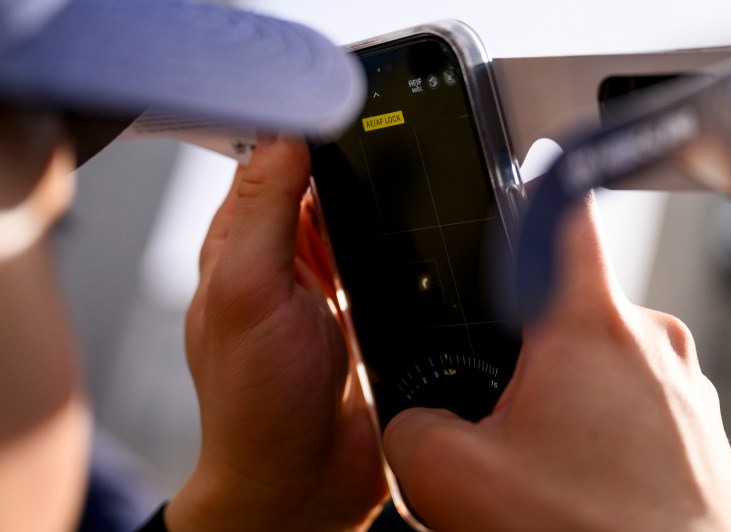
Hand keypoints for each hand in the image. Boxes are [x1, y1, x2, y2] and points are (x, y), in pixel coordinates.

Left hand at [167, 138, 386, 530]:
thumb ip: (264, 211)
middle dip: (354, 163)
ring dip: (382, 202)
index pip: (270, 159)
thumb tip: (287, 132)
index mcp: (242, 243)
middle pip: (322, 185)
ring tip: (412, 184)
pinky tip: (422, 234)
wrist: (303, 484)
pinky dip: (403, 242)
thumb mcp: (248, 291)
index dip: (305, 127)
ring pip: (359, 218)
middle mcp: (283, 259)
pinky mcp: (366, 310)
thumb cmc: (256, 403)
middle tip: (393, 143)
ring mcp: (328, 286)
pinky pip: (387, 258)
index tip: (348, 106)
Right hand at [383, 194, 730, 530]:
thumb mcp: (453, 478)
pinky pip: (632, 404)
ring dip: (562, 398)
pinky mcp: (695, 429)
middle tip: (502, 410)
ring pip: (598, 363)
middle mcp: (648, 341)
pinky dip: (598, 430)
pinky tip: (578, 484)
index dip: (534, 188)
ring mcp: (682, 386)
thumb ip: (408, 429)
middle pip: (564, 307)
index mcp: (588, 325)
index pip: (563, 213)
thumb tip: (410, 423)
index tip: (519, 178)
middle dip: (525, 349)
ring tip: (543, 462)